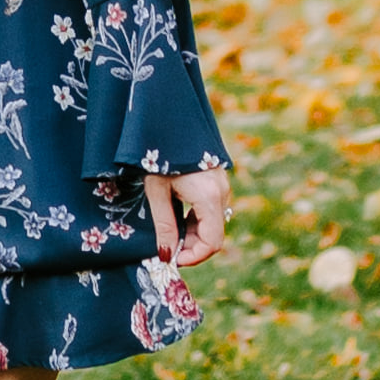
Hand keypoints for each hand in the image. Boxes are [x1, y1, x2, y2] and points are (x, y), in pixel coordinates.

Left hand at [146, 158, 232, 272]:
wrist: (168, 120)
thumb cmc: (158, 153)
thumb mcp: (157, 192)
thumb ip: (164, 225)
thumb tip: (167, 255)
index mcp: (209, 196)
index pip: (212, 242)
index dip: (194, 257)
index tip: (173, 258)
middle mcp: (222, 192)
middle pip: (215, 235)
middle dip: (192, 246)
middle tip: (167, 246)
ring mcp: (223, 186)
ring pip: (214, 224)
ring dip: (194, 234)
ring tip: (169, 229)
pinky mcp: (218, 182)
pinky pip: (212, 211)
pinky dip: (197, 220)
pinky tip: (178, 215)